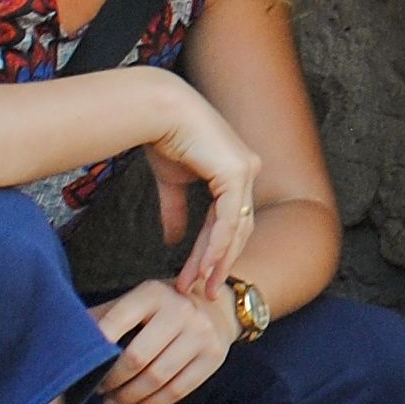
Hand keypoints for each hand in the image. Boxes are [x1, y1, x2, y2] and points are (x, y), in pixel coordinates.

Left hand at [90, 279, 235, 403]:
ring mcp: (201, 334)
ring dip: (129, 397)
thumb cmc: (162, 307)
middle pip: (137, 358)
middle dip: (112, 381)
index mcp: (153, 293)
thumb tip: (65, 338)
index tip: (83, 366)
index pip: (117, 321)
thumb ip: (104, 317)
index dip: (97, 347)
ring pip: (157, 379)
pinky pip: (177, 391)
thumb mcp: (135, 301)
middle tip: (99, 390)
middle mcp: (181, 310)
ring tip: (113, 402)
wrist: (216, 307)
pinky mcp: (213, 357)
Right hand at [136, 71, 258, 298]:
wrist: (158, 111)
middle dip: (217, 263)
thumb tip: (174, 239)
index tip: (195, 277)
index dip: (211, 252)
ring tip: (200, 286)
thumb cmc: (164, 137)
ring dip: (216, 260)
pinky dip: (216, 243)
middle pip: (236, 230)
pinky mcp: (236, 172)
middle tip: (202, 292)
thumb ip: (176, 210)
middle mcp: (246, 171)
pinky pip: (228, 218)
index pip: (227, 221)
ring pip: (235, 228)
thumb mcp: (172, 182)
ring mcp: (245, 171)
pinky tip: (205, 264)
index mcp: (235, 173)